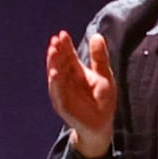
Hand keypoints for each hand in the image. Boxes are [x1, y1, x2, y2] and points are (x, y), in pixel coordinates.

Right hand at [45, 33, 118, 150]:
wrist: (101, 125)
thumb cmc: (102, 100)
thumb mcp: (104, 76)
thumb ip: (99, 57)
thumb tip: (97, 35)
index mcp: (76, 72)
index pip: (68, 56)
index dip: (65, 45)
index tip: (62, 33)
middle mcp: (66, 80)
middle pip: (59, 63)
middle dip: (57, 51)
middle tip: (55, 40)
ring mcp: (62, 91)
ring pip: (55, 74)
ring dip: (53, 63)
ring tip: (53, 51)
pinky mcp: (62, 104)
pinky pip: (58, 92)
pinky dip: (55, 83)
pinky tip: (54, 73)